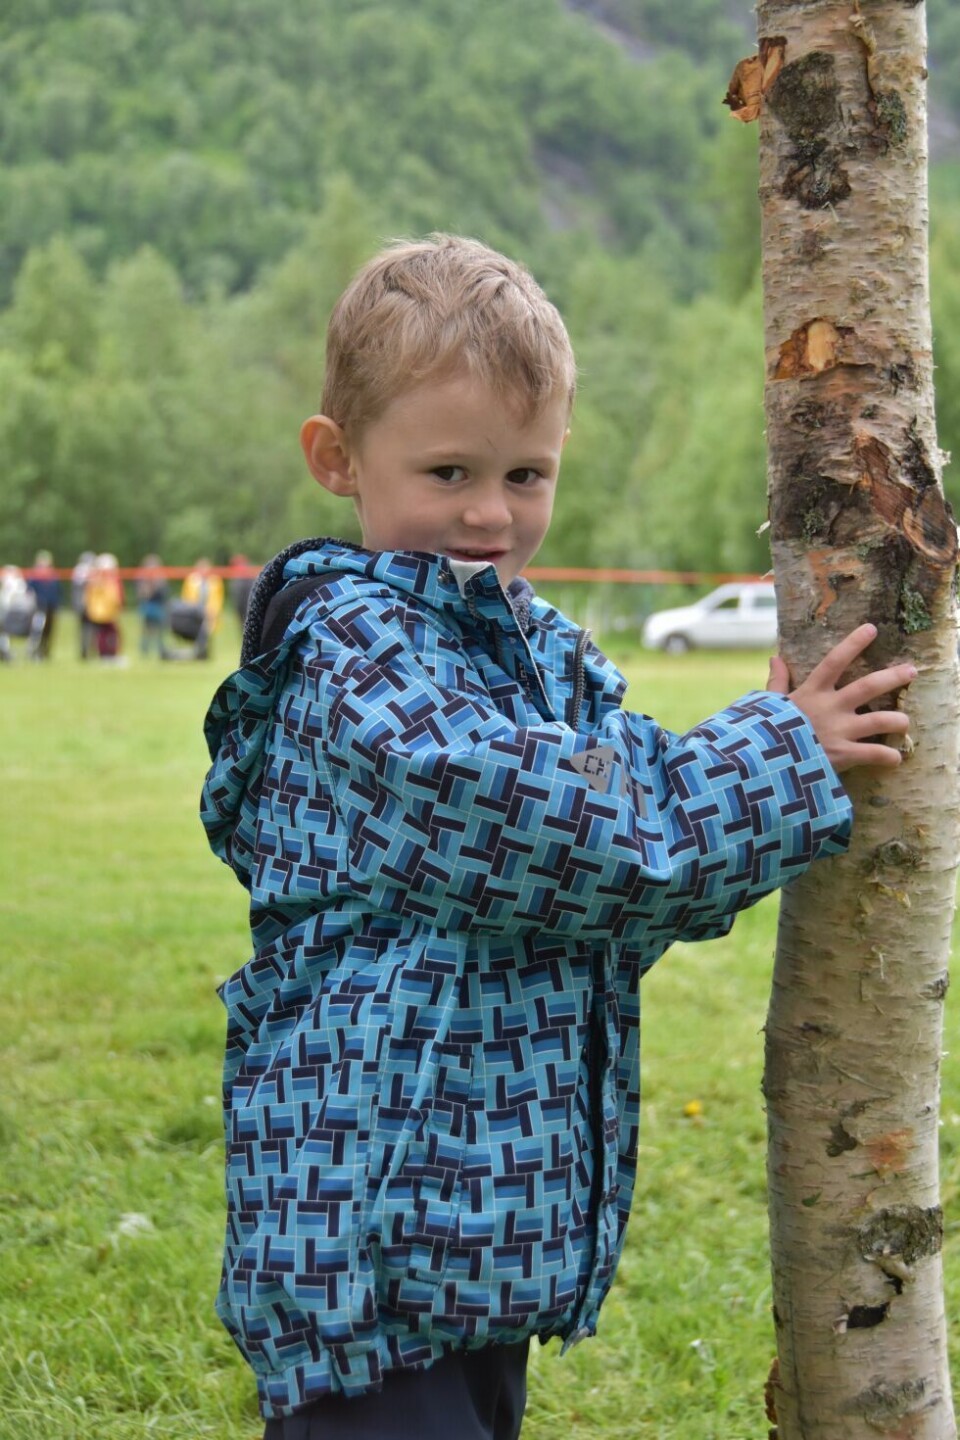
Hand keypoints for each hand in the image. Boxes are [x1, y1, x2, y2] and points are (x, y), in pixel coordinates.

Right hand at [766, 623, 915, 772]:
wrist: (764, 762)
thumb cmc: (765, 732)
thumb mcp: (769, 704)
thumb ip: (777, 682)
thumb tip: (775, 658)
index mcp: (812, 692)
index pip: (834, 661)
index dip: (853, 643)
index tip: (871, 629)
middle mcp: (831, 707)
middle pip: (868, 686)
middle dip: (892, 677)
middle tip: (912, 671)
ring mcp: (840, 731)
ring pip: (880, 720)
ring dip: (898, 721)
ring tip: (905, 722)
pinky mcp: (844, 754)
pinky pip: (874, 754)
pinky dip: (888, 757)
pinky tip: (896, 759)